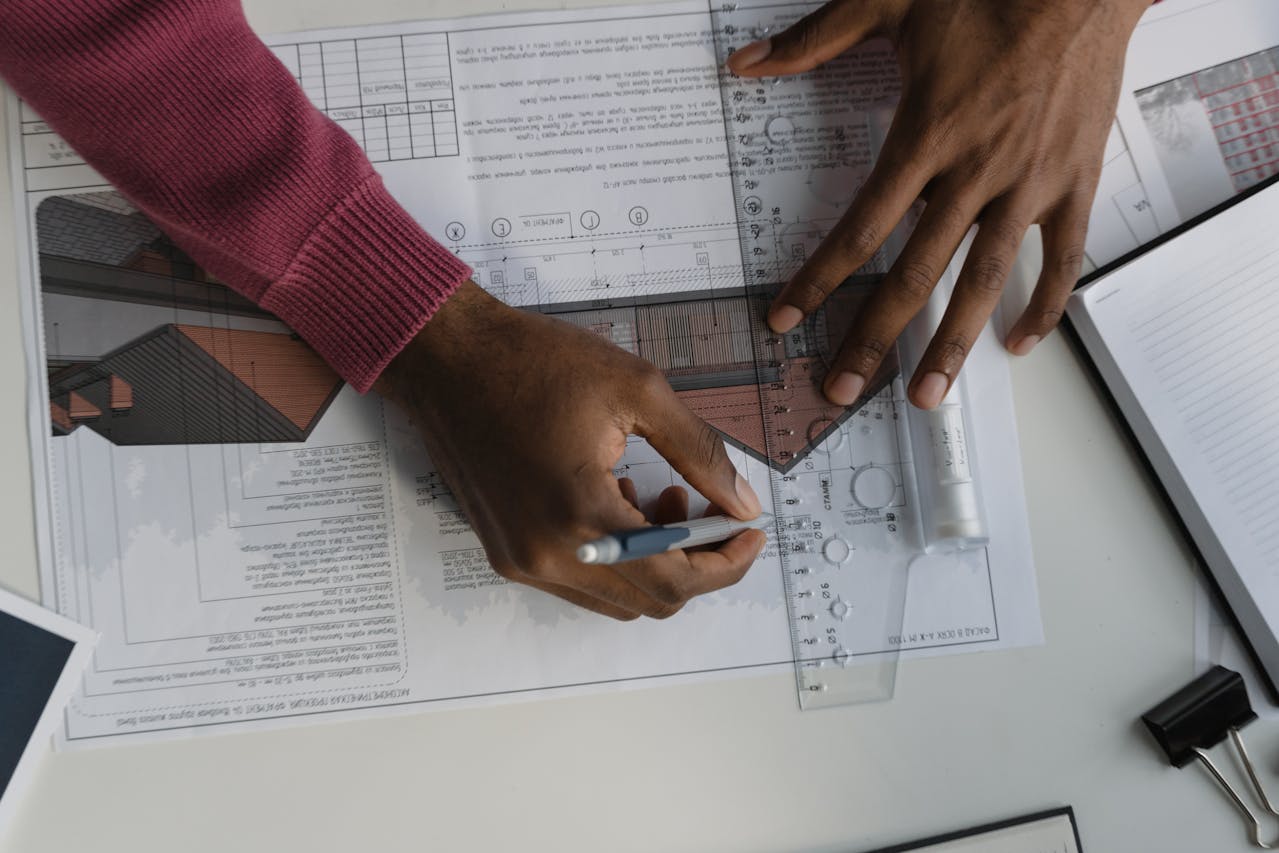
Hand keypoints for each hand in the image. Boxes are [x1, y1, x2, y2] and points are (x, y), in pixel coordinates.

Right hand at [376, 282, 766, 619]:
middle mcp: (547, 555)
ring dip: (654, 563)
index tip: (750, 532)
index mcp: (582, 515)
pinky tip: (616, 498)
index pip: (676, 580)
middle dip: (694, 561)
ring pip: (615, 599)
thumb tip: (743, 503)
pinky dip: (614, 559)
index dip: (726, 563)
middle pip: (650, 601)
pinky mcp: (505, 552)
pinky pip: (579, 582)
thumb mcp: (637, 390)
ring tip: (660, 495)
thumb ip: (699, 453)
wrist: (447, 359)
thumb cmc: (536, 362)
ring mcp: (520, 561)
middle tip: (709, 508)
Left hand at [727, 0, 1149, 407]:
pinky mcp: (1074, 183)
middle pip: (913, 274)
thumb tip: (745, 61)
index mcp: (926, 136)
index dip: (818, 280)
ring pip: (985, 280)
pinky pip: (1063, 258)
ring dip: (952, 344)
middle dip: (872, 338)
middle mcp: (975, 172)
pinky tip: (1019, 343)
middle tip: (841, 389)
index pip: (860, 228)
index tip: (786, 319)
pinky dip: (1044, 304)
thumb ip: (816, 37)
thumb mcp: (890, 1)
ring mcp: (1029, 184)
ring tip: (924, 394)